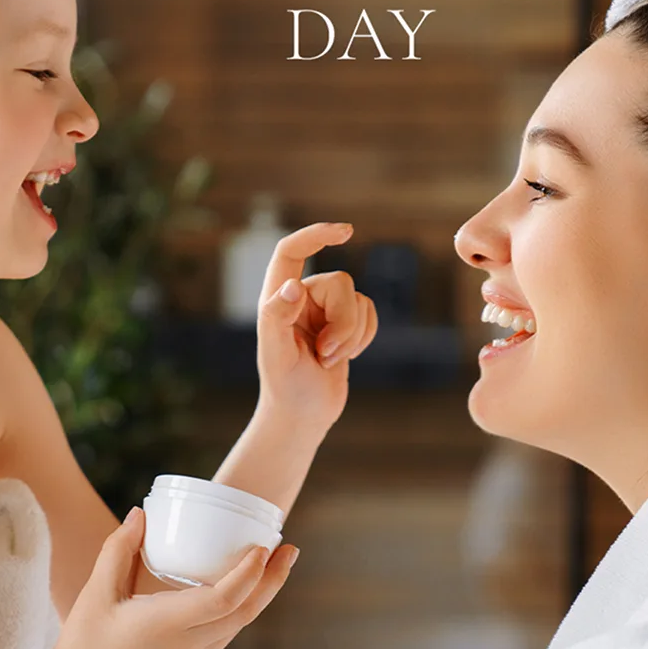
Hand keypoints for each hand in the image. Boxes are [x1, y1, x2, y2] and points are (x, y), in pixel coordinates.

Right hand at [43, 507, 297, 648]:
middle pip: (244, 613)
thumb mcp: (96, 594)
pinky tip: (241, 594)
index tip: (265, 548)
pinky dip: (238, 612)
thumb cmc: (80, 646)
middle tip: (291, 549)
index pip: (224, 599)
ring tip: (273, 566)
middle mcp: (186, 647)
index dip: (251, 574)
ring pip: (237, 627)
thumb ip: (118, 550)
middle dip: (272, 581)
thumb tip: (141, 513)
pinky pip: (222, 638)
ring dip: (259, 597)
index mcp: (166, 626)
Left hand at [256, 222, 378, 431]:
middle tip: (324, 355)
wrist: (302, 417)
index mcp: (277, 298)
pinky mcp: (345, 325)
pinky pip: (370, 314)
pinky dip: (364, 338)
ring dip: (352, 335)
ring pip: (359, 300)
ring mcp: (325, 311)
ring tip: (328, 361)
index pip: (292, 251)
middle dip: (343, 323)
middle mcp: (302, 298)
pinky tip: (345, 358)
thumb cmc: (286, 389)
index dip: (316, 234)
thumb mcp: (277, 356)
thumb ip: (277, 318)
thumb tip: (293, 287)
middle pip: (341, 284)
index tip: (345, 231)